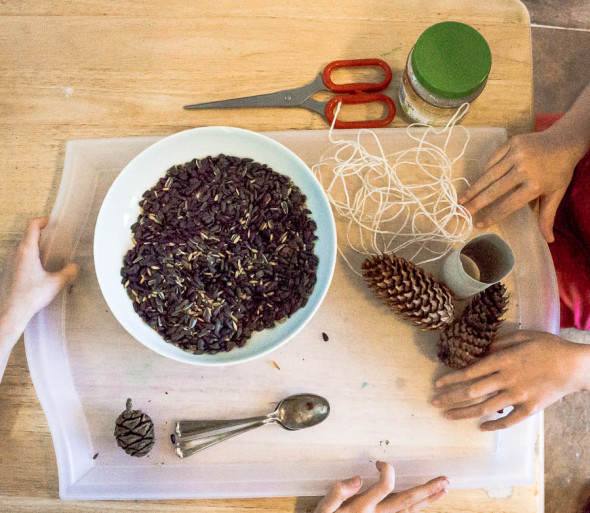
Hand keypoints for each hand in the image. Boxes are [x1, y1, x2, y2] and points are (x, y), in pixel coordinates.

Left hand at [0, 217, 78, 335]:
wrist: (10, 312)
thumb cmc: (29, 297)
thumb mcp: (56, 283)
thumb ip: (69, 272)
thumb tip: (74, 266)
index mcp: (26, 250)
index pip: (32, 226)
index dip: (43, 221)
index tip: (51, 222)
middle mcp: (15, 253)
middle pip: (28, 236)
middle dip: (42, 236)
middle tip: (55, 241)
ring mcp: (8, 261)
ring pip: (23, 247)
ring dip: (35, 248)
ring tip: (48, 257)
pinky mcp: (7, 271)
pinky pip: (19, 258)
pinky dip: (29, 258)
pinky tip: (39, 271)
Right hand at [314, 461, 447, 512]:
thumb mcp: (324, 508)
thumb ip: (338, 492)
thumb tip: (357, 478)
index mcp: (363, 507)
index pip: (385, 487)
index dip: (387, 471)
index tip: (379, 463)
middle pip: (407, 501)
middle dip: (426, 490)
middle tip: (444, 480)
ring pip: (410, 510)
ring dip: (428, 499)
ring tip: (444, 489)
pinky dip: (418, 509)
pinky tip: (427, 502)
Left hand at [433, 331, 589, 430]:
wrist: (576, 365)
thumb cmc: (549, 347)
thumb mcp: (522, 336)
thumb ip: (499, 342)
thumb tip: (481, 348)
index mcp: (503, 360)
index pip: (470, 372)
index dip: (451, 379)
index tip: (438, 384)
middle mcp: (506, 379)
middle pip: (472, 391)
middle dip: (450, 397)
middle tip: (434, 402)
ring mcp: (518, 396)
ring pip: (485, 407)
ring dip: (464, 412)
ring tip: (448, 416)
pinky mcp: (530, 408)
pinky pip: (508, 421)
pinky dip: (494, 425)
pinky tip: (481, 427)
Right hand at [459, 129, 583, 241]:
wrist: (565, 140)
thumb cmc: (559, 171)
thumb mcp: (556, 194)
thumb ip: (547, 216)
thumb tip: (549, 241)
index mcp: (536, 184)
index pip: (509, 204)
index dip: (493, 215)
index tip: (479, 224)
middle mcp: (524, 169)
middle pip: (494, 190)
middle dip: (475, 203)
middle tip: (461, 212)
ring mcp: (517, 153)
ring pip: (489, 174)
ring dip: (473, 188)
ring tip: (461, 199)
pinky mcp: (511, 142)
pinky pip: (492, 159)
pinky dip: (484, 171)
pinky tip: (477, 181)